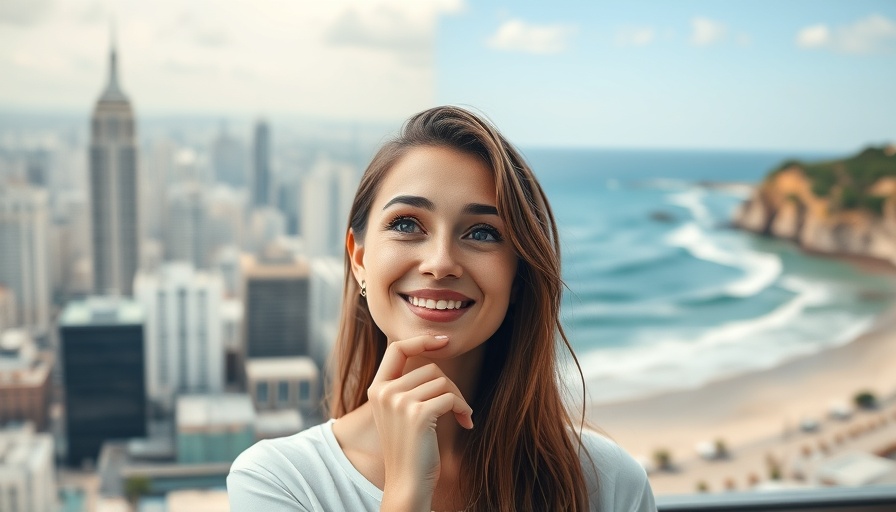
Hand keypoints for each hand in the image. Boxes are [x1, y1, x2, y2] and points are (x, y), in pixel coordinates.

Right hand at [368, 335, 473, 510]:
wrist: (407, 482)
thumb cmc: (410, 448)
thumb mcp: (399, 411)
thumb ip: (406, 385)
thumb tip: (433, 355)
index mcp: (377, 388)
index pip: (397, 348)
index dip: (421, 340)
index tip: (443, 340)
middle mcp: (384, 392)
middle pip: (431, 368)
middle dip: (451, 387)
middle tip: (458, 407)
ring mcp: (399, 402)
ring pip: (443, 381)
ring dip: (458, 399)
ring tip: (461, 415)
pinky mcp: (418, 414)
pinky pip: (450, 398)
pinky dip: (463, 408)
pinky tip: (465, 422)